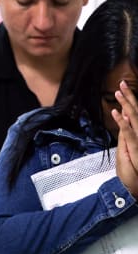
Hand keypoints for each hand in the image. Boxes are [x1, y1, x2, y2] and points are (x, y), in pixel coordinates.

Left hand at [112, 81, 137, 195]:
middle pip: (136, 112)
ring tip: (118, 91)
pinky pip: (128, 132)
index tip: (123, 89)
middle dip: (129, 97)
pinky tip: (116, 111)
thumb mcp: (128, 150)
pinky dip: (121, 121)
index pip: (135, 114)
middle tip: (122, 83)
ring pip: (133, 117)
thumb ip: (127, 136)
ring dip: (126, 103)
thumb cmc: (135, 170)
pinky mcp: (135, 147)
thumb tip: (123, 123)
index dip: (130, 101)